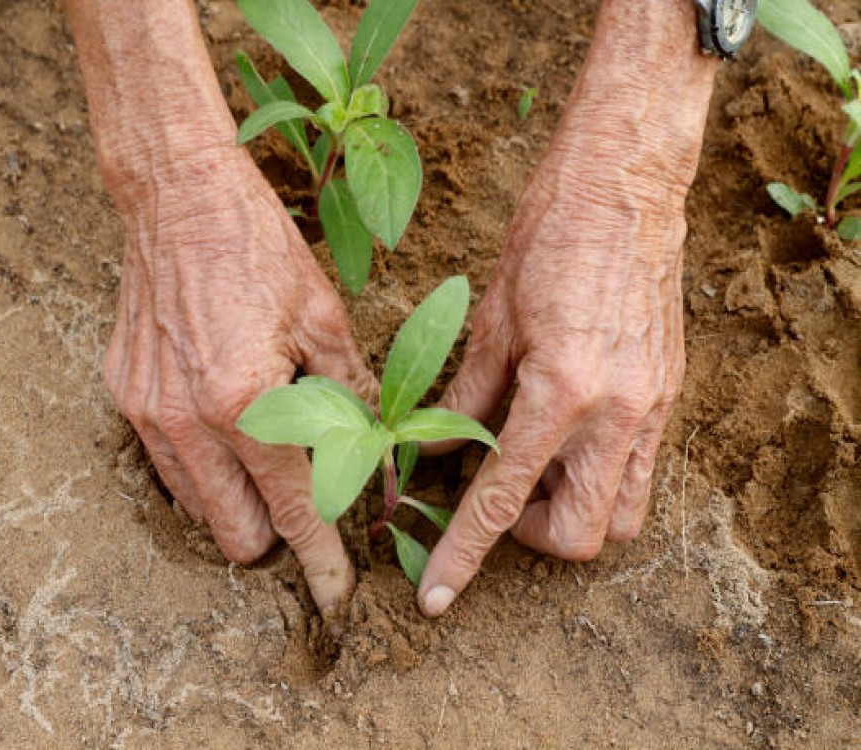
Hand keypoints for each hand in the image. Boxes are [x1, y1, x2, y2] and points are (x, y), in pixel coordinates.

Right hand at [103, 147, 376, 615]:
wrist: (178, 198)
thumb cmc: (259, 249)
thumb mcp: (325, 319)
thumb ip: (350, 399)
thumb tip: (375, 456)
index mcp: (245, 403)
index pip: (293, 511)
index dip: (320, 563)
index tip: (336, 597)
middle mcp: (186, 421)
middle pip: (236, 534)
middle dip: (276, 534)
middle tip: (306, 498)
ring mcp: (145, 412)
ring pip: (196, 509)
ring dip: (235, 502)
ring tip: (263, 454)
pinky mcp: (123, 396)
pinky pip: (165, 466)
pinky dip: (200, 467)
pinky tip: (223, 424)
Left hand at [414, 0, 716, 618]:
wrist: (626, 184)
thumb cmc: (550, 236)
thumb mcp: (493, 318)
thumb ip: (467, 395)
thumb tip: (437, 450)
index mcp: (562, 393)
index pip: (502, 501)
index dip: (464, 556)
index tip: (437, 595)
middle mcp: (618, 413)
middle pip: (581, 537)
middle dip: (530, 537)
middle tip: (498, 494)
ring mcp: (653, 406)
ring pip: (623, 516)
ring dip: (573, 513)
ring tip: (535, 467)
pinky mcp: (670, 392)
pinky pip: (641, 468)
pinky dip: (600, 476)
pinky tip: (567, 434)